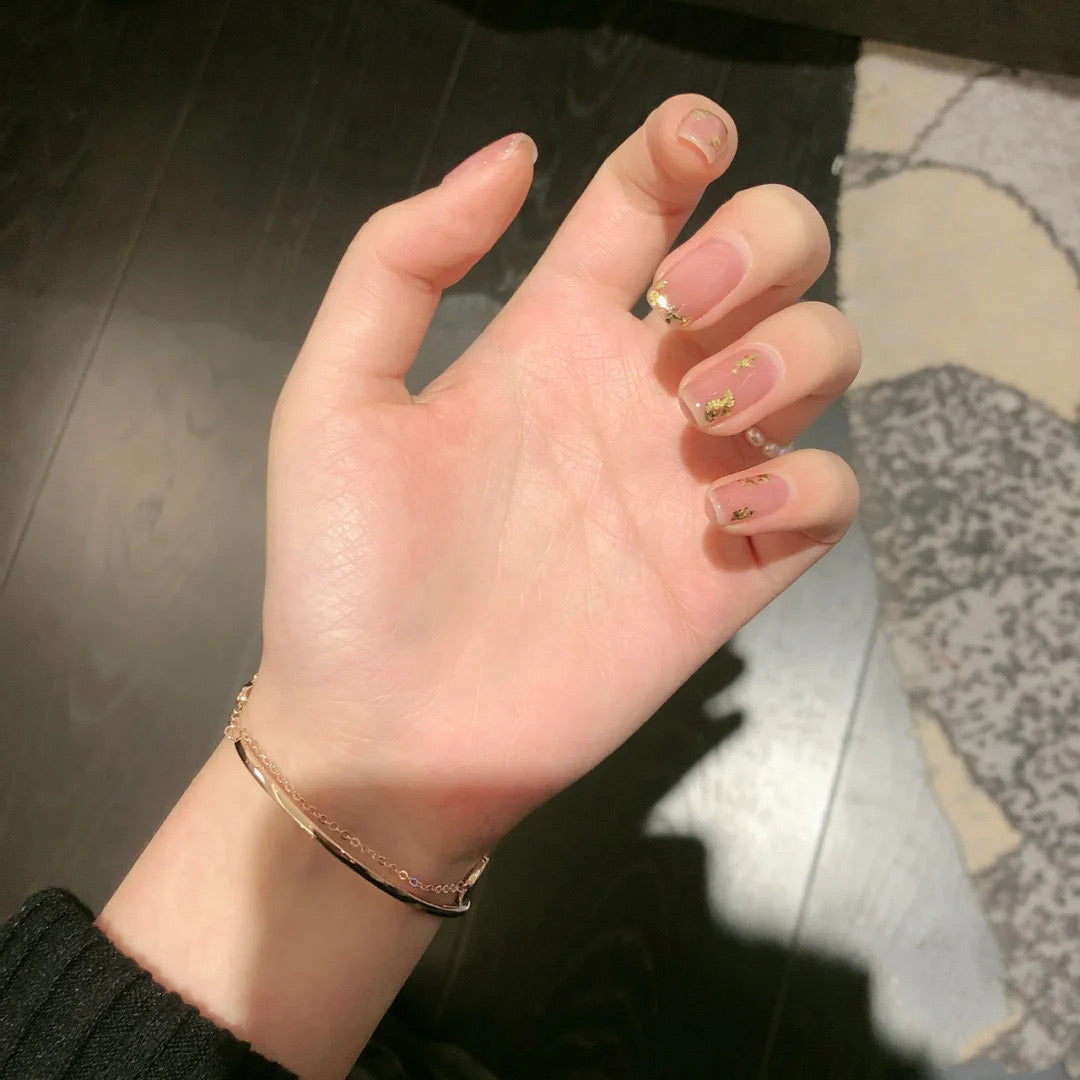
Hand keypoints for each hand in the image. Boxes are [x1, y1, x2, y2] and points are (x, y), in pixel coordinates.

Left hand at [248, 94, 859, 880]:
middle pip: (772, 260)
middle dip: (762, 244)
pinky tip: (727, 510)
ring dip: (796, 352)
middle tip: (684, 308)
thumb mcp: (335, 400)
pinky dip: (810, 481)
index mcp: (550, 336)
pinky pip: (830, 498)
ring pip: (823, 362)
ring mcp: (693, 482)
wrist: (383, 731)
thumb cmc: (347, 571)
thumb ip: (402, 261)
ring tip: (703, 412)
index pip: (647, 203)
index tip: (691, 145)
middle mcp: (638, 392)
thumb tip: (515, 152)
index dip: (682, 148)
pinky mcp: (730, 575)